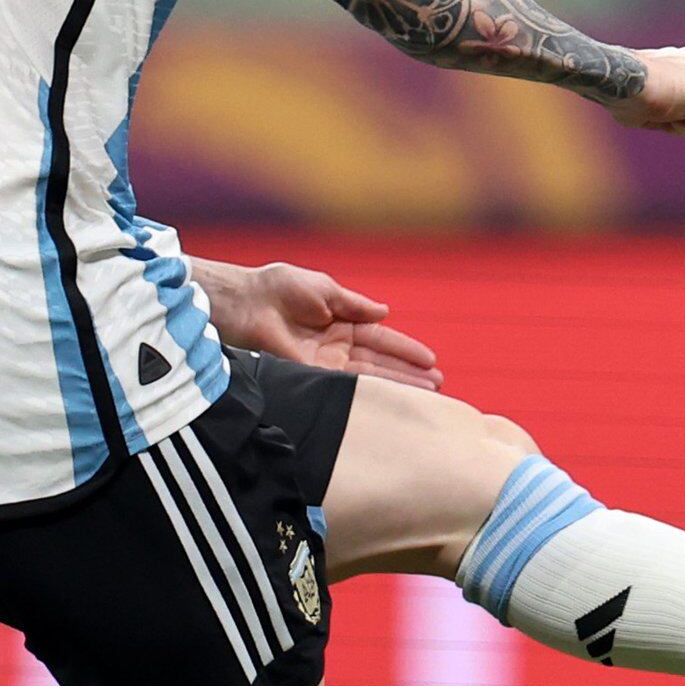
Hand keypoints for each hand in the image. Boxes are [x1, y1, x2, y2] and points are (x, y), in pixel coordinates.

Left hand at [204, 261, 442, 387]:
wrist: (246, 303)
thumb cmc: (279, 287)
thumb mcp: (324, 288)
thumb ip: (354, 304)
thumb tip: (385, 312)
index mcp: (341, 321)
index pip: (380, 338)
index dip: (405, 349)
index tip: (430, 360)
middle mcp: (336, 346)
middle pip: (380, 361)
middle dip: (408, 372)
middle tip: (437, 384)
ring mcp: (325, 363)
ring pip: (369, 376)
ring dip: (397, 384)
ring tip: (427, 393)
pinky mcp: (311, 375)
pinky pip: (345, 385)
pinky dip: (368, 391)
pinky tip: (390, 397)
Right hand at [603, 46, 684, 137]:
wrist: (629, 82)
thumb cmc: (628, 96)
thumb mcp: (644, 104)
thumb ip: (662, 107)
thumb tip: (656, 115)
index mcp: (683, 61)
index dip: (669, 117)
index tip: (652, 105)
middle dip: (680, 120)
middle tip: (660, 107)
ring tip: (668, 105)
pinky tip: (681, 108)